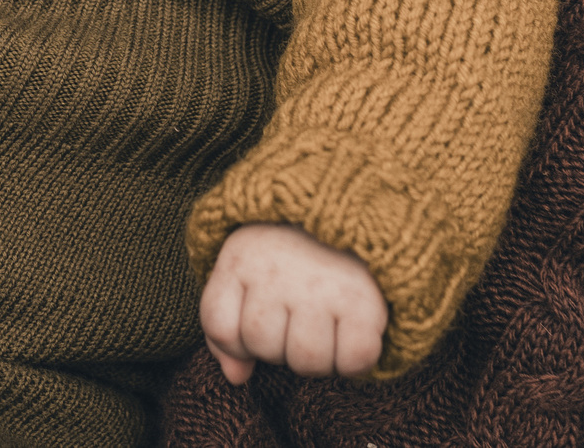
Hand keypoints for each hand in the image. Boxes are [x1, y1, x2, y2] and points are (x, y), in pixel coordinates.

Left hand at [199, 224, 386, 383]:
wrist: (359, 206)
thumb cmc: (298, 250)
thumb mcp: (251, 271)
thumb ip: (230, 326)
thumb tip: (236, 377)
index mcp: (242, 257)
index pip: (221, 327)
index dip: (239, 341)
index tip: (265, 318)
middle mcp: (278, 271)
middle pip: (263, 347)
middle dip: (282, 345)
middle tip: (303, 316)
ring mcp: (320, 287)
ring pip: (306, 361)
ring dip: (319, 357)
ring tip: (328, 325)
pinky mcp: (363, 302)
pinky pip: (353, 361)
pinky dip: (355, 360)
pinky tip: (354, 333)